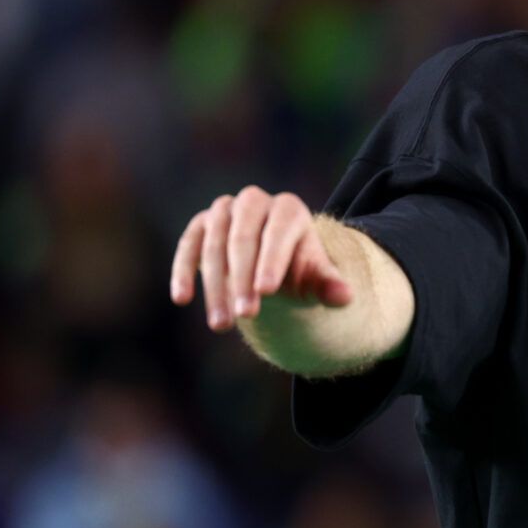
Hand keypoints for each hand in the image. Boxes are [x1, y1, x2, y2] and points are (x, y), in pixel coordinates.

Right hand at [170, 188, 352, 330]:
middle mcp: (254, 202)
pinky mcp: (200, 225)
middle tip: (245, 317)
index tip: (266, 293)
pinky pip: (189, 245)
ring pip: (214, 245)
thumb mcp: (316, 280)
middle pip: (243, 239)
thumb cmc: (298, 272)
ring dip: (215, 287)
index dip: (271, 262)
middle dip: (242, 280)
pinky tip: (183, 298)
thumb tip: (345, 297)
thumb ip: (330, 287)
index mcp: (289, 210)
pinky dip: (183, 270)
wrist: (273, 267)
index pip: (278, 233)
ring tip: (222, 325)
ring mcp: (224, 210)